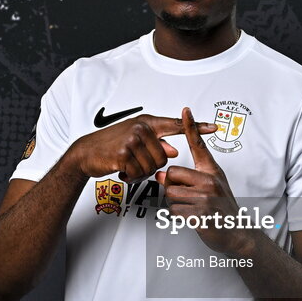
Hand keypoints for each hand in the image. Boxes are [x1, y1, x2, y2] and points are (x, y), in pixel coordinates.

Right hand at [68, 113, 216, 181]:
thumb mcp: (136, 140)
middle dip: (151, 166)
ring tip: (127, 166)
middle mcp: (142, 128)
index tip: (215, 127)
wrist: (86, 152)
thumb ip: (156, 143)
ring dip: (140, 173)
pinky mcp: (123, 153)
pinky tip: (121, 170)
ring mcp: (132, 140)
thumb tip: (173, 151)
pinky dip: (131, 177)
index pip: (176, 124)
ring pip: (152, 168)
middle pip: (164, 158)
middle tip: (135, 162)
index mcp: (148, 123)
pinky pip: (139, 173)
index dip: (197, 126)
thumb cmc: (112, 146)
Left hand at [155, 107, 252, 255]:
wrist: (236, 232)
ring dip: (175, 203)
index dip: (191, 127)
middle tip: (186, 196)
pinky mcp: (201, 214)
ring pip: (170, 194)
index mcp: (211, 171)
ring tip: (192, 207)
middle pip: (171, 174)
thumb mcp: (210, 186)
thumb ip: (186, 178)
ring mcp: (206, 197)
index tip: (185, 111)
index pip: (199, 145)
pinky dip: (179, 216)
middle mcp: (210, 181)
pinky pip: (174, 210)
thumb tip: (161, 175)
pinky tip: (193, 217)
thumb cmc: (221, 208)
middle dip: (172, 186)